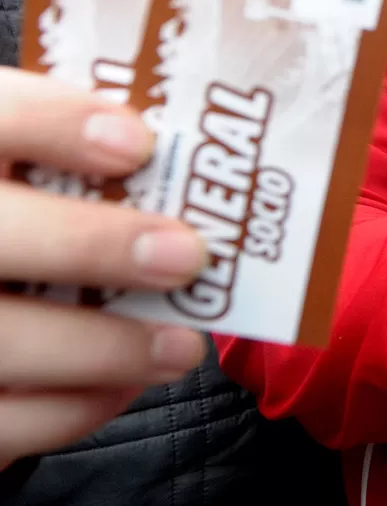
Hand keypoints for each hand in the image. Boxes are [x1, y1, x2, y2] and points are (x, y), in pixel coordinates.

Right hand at [0, 69, 207, 470]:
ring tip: (183, 345)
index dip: (57, 122)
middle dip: (92, 244)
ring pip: (0, 339)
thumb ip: (90, 150)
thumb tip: (210, 148)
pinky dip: (77, 405)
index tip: (139, 143)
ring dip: (104, 347)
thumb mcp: (43, 171)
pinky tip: (128, 382)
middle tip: (187, 255)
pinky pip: (6, 419)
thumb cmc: (26, 220)